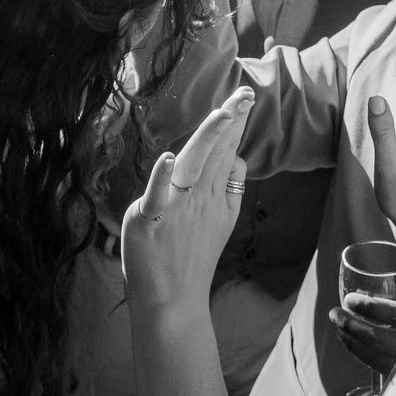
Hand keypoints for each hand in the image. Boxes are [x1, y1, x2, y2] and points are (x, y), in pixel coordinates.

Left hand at [123, 88, 254, 316]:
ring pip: (193, 166)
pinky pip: (156, 195)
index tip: (246, 96)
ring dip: (207, 140)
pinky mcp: (149, 219)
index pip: (227, 151)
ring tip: (221, 115)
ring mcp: (175, 208)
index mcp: (214, 195)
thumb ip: (231, 187)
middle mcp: (198, 197)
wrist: (171, 301)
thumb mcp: (222, 220)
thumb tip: (238, 156)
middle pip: (215, 153)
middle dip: (230, 122)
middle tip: (244, 94)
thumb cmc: (192, 256)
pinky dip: (162, 177)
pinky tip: (168, 157)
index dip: (236, 124)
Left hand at [332, 292, 395, 372]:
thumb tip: (360, 295)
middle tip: (335, 313)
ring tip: (339, 328)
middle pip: (379, 337)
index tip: (350, 298)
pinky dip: (362, 354)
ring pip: (375, 357)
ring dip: (352, 341)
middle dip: (352, 325)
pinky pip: (378, 367)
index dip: (370, 306)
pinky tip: (353, 344)